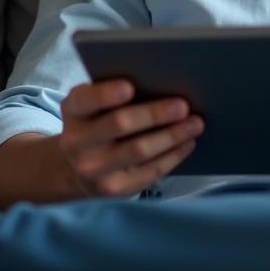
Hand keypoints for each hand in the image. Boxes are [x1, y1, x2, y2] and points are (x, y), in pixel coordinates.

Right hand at [57, 79, 203, 197]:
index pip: (85, 100)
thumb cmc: (99, 125)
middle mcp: (76, 142)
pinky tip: (188, 143)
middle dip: (154, 114)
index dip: (105, 94)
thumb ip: (114, 93)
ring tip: (195, 123)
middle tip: (183, 105)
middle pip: (119, 123)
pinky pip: (149, 171)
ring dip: (171, 135)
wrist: (82, 168)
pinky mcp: (113, 189)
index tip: (129, 87)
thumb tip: (161, 81)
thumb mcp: (94, 106)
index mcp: (74, 111)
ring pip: (138, 150)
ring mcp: (94, 169)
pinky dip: (173, 155)